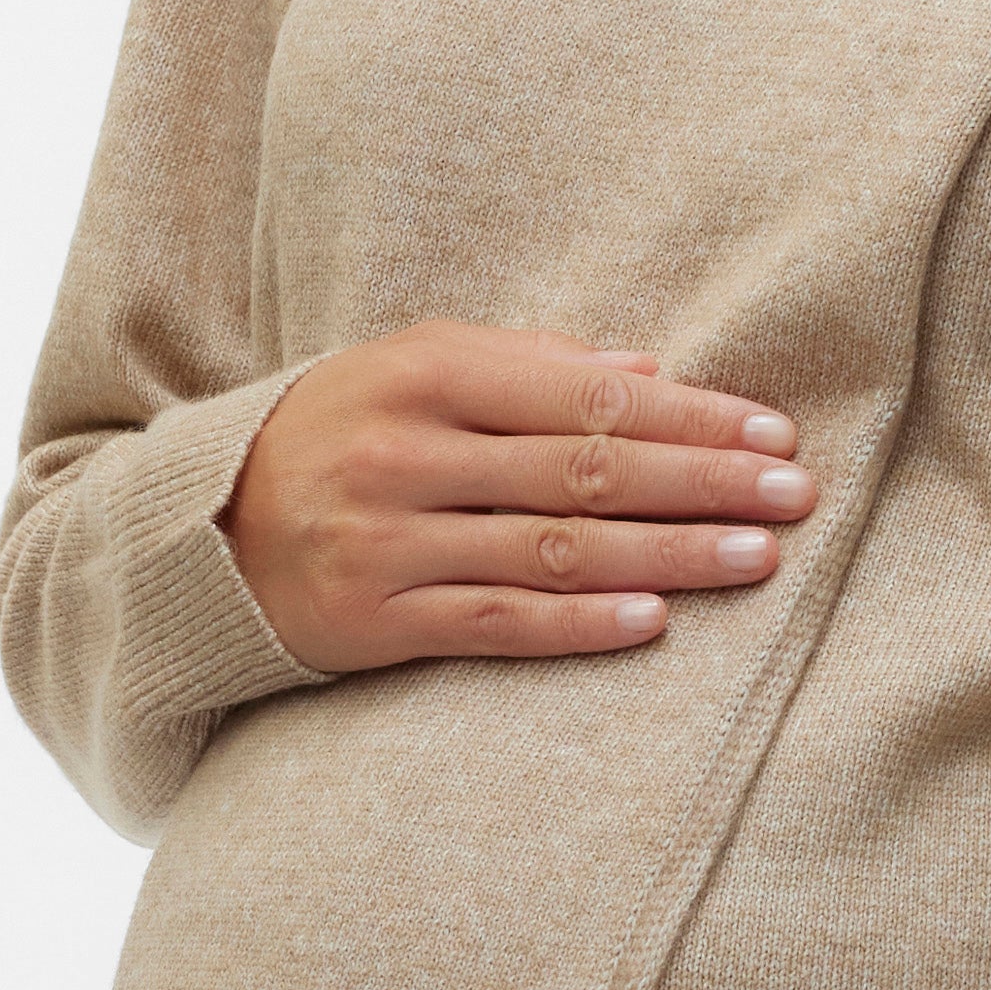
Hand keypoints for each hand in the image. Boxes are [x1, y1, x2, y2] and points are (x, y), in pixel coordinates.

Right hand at [224, 324, 820, 678]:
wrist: (196, 529)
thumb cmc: (336, 433)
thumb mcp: (413, 370)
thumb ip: (527, 365)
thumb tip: (649, 374)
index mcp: (423, 373)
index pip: (584, 396)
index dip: (687, 417)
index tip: (771, 433)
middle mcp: (403, 454)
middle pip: (584, 471)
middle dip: (702, 483)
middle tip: (794, 495)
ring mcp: (386, 541)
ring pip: (555, 550)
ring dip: (668, 555)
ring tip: (757, 558)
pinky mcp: (374, 620)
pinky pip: (497, 624)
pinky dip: (581, 623)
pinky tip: (654, 619)